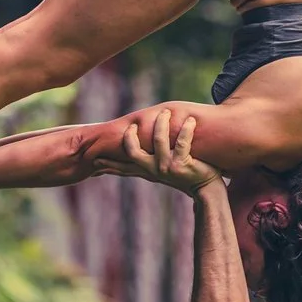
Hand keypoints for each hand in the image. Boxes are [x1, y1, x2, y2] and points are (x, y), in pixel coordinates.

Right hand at [103, 108, 222, 194]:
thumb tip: (139, 156)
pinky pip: (183, 142)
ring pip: (159, 141)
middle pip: (133, 153)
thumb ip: (151, 163)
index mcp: (149, 171)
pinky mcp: (183, 164)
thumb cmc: (186, 177)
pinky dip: (187, 129)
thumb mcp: (164, 172)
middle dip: (131, 136)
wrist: (207, 189)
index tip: (94, 160)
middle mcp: (155, 170)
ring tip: (166, 112)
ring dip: (162, 124)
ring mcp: (168, 168)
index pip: (124, 167)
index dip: (109, 163)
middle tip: (133, 124)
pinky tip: (191, 121)